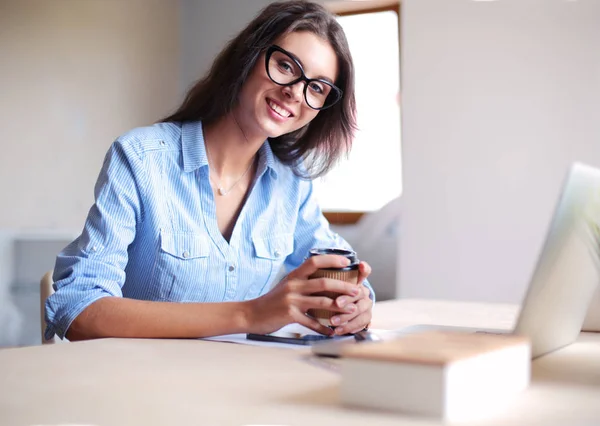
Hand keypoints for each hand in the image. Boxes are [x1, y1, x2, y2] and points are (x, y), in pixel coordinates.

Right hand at [246, 254, 360, 334]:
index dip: (332, 259)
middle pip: (323, 282)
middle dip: (343, 286)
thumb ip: (302, 281)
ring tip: (351, 310)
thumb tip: (322, 278)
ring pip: (321, 301)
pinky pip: (311, 322)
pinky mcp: (290, 315)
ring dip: (339, 306)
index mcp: (294, 276)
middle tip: (357, 290)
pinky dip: (323, 328)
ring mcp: (291, 300)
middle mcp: (293, 285)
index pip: (314, 261)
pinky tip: (332, 331)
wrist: (251, 314)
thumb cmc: (271, 301)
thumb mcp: (286, 285)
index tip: (347, 261)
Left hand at [330, 261, 372, 334]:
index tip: (360, 265)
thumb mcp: (328, 288)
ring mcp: (366, 305)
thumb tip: (310, 266)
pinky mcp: (366, 318)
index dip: (364, 268)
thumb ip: (324, 279)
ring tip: (333, 321)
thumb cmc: (333, 297)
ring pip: (360, 310)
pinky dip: (348, 327)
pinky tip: (338, 331)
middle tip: (337, 303)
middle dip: (348, 298)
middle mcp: (363, 291)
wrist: (345, 314)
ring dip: (346, 316)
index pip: (364, 271)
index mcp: (356, 281)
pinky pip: (361, 323)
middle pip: (360, 292)